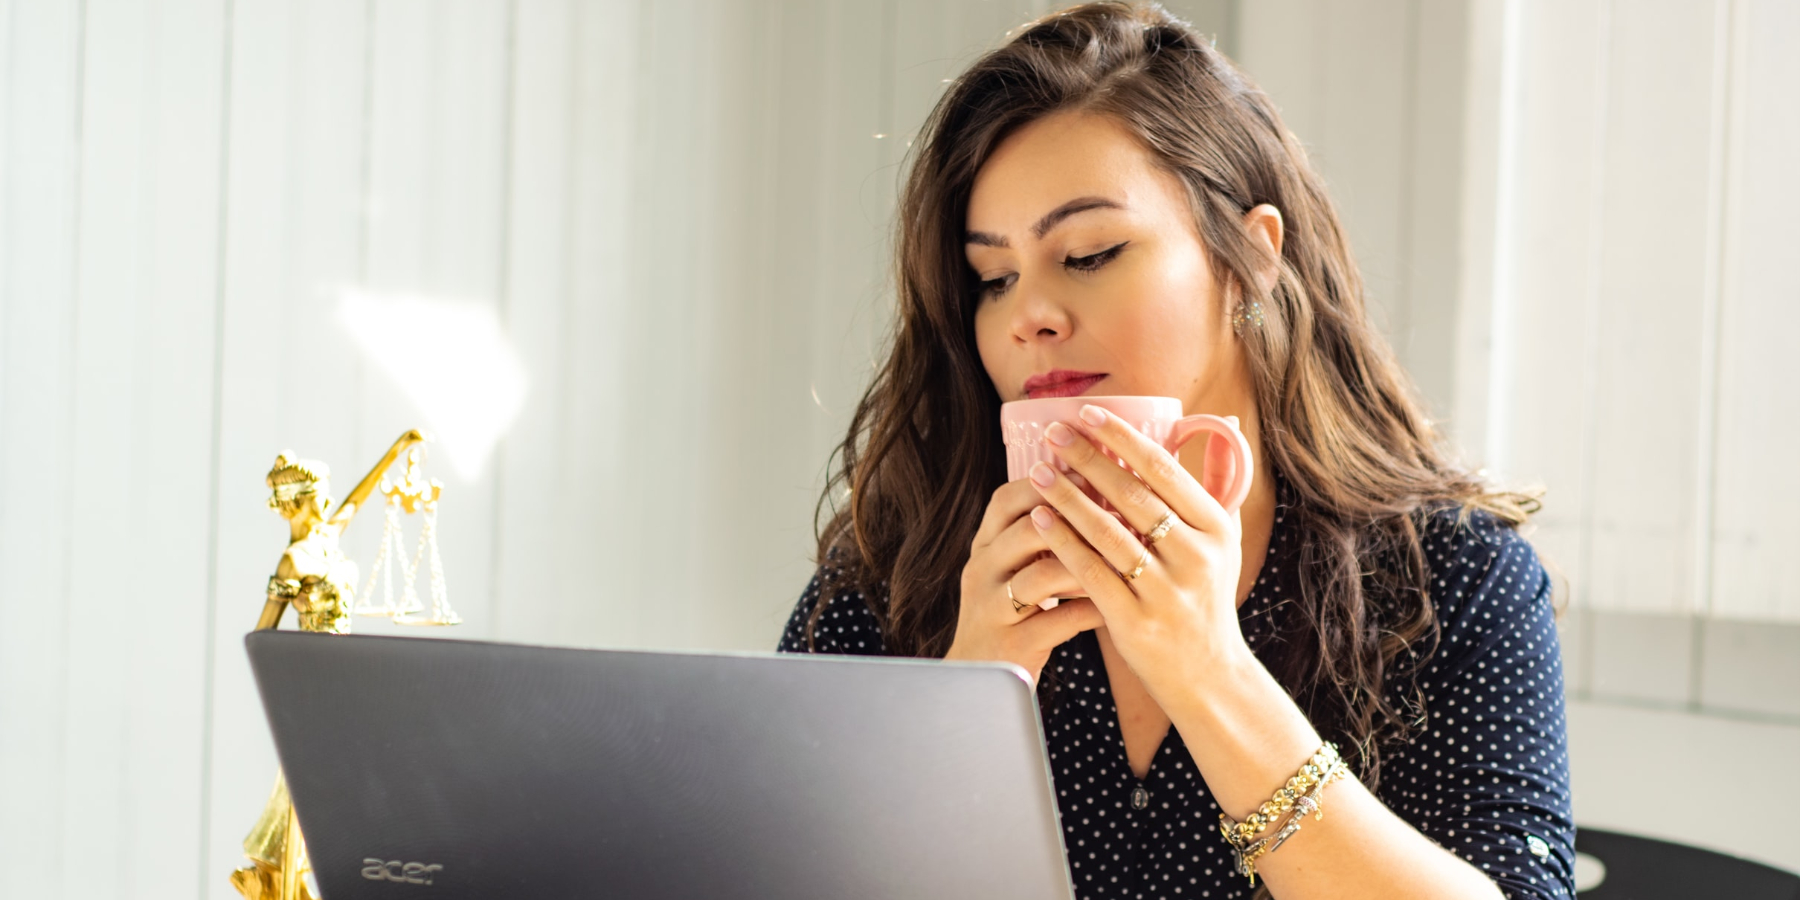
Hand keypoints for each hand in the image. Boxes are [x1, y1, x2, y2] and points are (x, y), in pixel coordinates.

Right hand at [946, 477, 1105, 686]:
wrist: (978, 680)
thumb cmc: (1011, 615)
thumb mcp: (1013, 569)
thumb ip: (1040, 535)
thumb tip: (1098, 490)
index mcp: (984, 546)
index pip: (1007, 499)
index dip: (1047, 483)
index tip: (1090, 472)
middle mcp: (981, 571)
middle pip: (1024, 530)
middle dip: (1076, 518)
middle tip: (1121, 512)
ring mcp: (991, 608)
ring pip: (1040, 575)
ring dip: (1086, 564)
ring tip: (1124, 559)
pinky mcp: (1010, 643)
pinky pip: (1056, 621)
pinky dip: (1090, 610)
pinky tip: (1118, 606)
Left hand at [1023, 404, 1248, 702]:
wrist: (1207, 676)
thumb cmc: (1206, 598)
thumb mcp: (1224, 543)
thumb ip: (1217, 487)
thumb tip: (1226, 422)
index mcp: (1217, 529)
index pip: (1164, 470)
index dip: (1123, 439)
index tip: (1088, 414)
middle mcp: (1196, 557)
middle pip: (1133, 496)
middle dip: (1088, 459)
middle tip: (1053, 433)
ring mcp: (1166, 591)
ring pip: (1107, 532)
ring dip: (1067, 496)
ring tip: (1038, 470)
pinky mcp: (1136, 620)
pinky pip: (1090, 572)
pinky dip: (1063, 542)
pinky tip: (1038, 519)